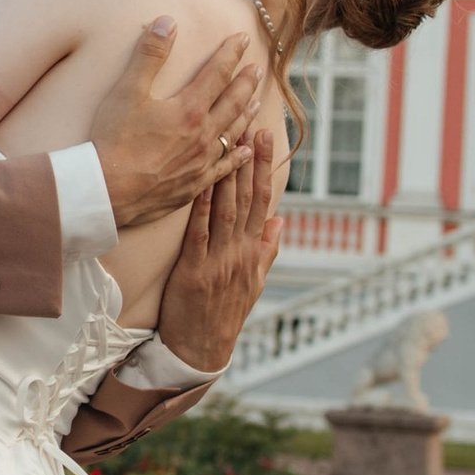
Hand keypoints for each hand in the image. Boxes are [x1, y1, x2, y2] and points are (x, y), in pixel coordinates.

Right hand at [90, 22, 265, 232]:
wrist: (109, 191)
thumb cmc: (114, 140)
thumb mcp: (127, 90)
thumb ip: (150, 55)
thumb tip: (168, 22)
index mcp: (189, 108)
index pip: (217, 73)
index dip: (230, 53)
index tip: (242, 38)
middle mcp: (203, 134)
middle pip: (233, 102)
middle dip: (246, 81)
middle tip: (257, 68)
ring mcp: (202, 161)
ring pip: (233, 132)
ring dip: (247, 114)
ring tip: (258, 101)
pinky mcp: (195, 184)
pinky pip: (225, 167)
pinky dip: (239, 156)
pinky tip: (246, 151)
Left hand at [156, 131, 283, 373]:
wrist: (202, 350)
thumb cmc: (224, 315)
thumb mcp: (254, 283)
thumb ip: (267, 249)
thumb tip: (281, 220)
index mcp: (253, 251)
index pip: (263, 200)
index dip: (265, 167)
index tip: (266, 136)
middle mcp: (240, 252)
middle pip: (247, 197)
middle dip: (249, 159)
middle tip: (251, 124)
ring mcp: (218, 261)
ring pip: (226, 209)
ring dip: (228, 174)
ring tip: (228, 142)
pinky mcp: (194, 271)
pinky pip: (198, 233)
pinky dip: (201, 206)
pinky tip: (201, 182)